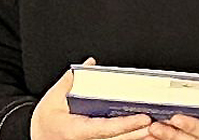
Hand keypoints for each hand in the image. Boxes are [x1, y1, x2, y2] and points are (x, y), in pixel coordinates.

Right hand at [31, 58, 151, 139]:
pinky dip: (130, 137)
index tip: (144, 118)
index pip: (108, 129)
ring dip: (138, 136)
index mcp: (78, 131)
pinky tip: (144, 132)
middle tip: (160, 122)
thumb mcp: (53, 97)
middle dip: (140, 132)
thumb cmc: (46, 120)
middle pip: (119, 139)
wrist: (38, 137)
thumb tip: (89, 65)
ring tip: (158, 128)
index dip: (127, 124)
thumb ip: (71, 80)